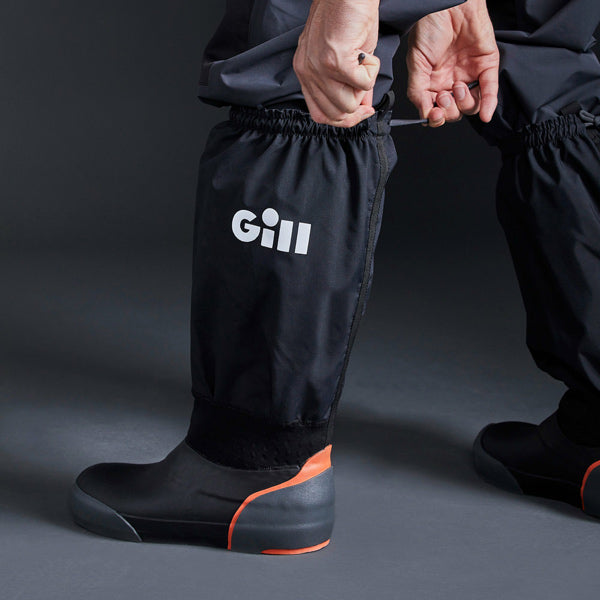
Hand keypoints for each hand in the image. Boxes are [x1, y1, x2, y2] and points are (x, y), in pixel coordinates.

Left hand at [293, 0, 380, 126]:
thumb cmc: (347, 15)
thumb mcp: (345, 56)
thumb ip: (350, 85)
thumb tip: (364, 107)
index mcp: (305, 71)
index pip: (319, 114)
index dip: (343, 119)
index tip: (360, 111)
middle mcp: (308, 72)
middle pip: (333, 115)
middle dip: (356, 107)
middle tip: (365, 87)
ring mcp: (320, 68)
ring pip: (347, 104)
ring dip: (364, 87)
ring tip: (364, 63)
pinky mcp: (336, 62)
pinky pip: (362, 85)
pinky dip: (372, 72)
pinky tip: (367, 55)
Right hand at [406, 0, 498, 126]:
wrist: (448, 4)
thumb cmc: (429, 28)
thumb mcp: (416, 63)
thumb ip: (417, 91)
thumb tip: (424, 115)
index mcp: (432, 83)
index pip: (436, 110)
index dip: (435, 117)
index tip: (434, 113)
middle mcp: (451, 81)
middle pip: (454, 112)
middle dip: (448, 110)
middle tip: (444, 96)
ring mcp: (469, 74)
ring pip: (470, 105)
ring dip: (463, 104)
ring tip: (457, 87)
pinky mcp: (486, 66)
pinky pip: (490, 91)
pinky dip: (489, 105)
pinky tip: (485, 115)